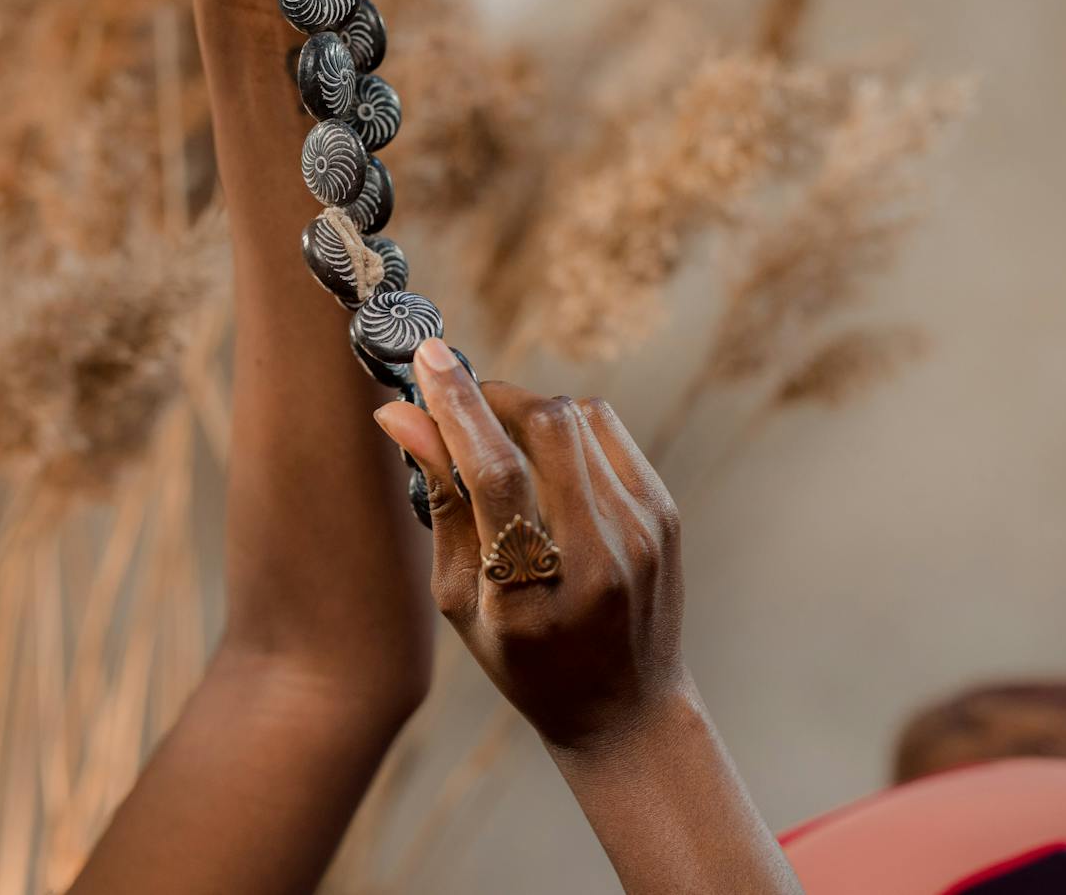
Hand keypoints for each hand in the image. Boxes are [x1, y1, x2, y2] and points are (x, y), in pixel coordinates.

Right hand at [374, 339, 690, 749]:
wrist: (626, 710)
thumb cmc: (525, 661)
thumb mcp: (461, 600)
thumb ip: (439, 502)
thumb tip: (401, 414)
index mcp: (532, 592)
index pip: (495, 474)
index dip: (458, 405)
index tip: (428, 356)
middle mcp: (599, 554)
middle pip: (545, 425)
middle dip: (493, 396)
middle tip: (459, 404)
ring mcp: (642, 530)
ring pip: (578, 416)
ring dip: (528, 410)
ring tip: (501, 441)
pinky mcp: (664, 512)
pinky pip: (607, 432)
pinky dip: (566, 427)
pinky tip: (546, 459)